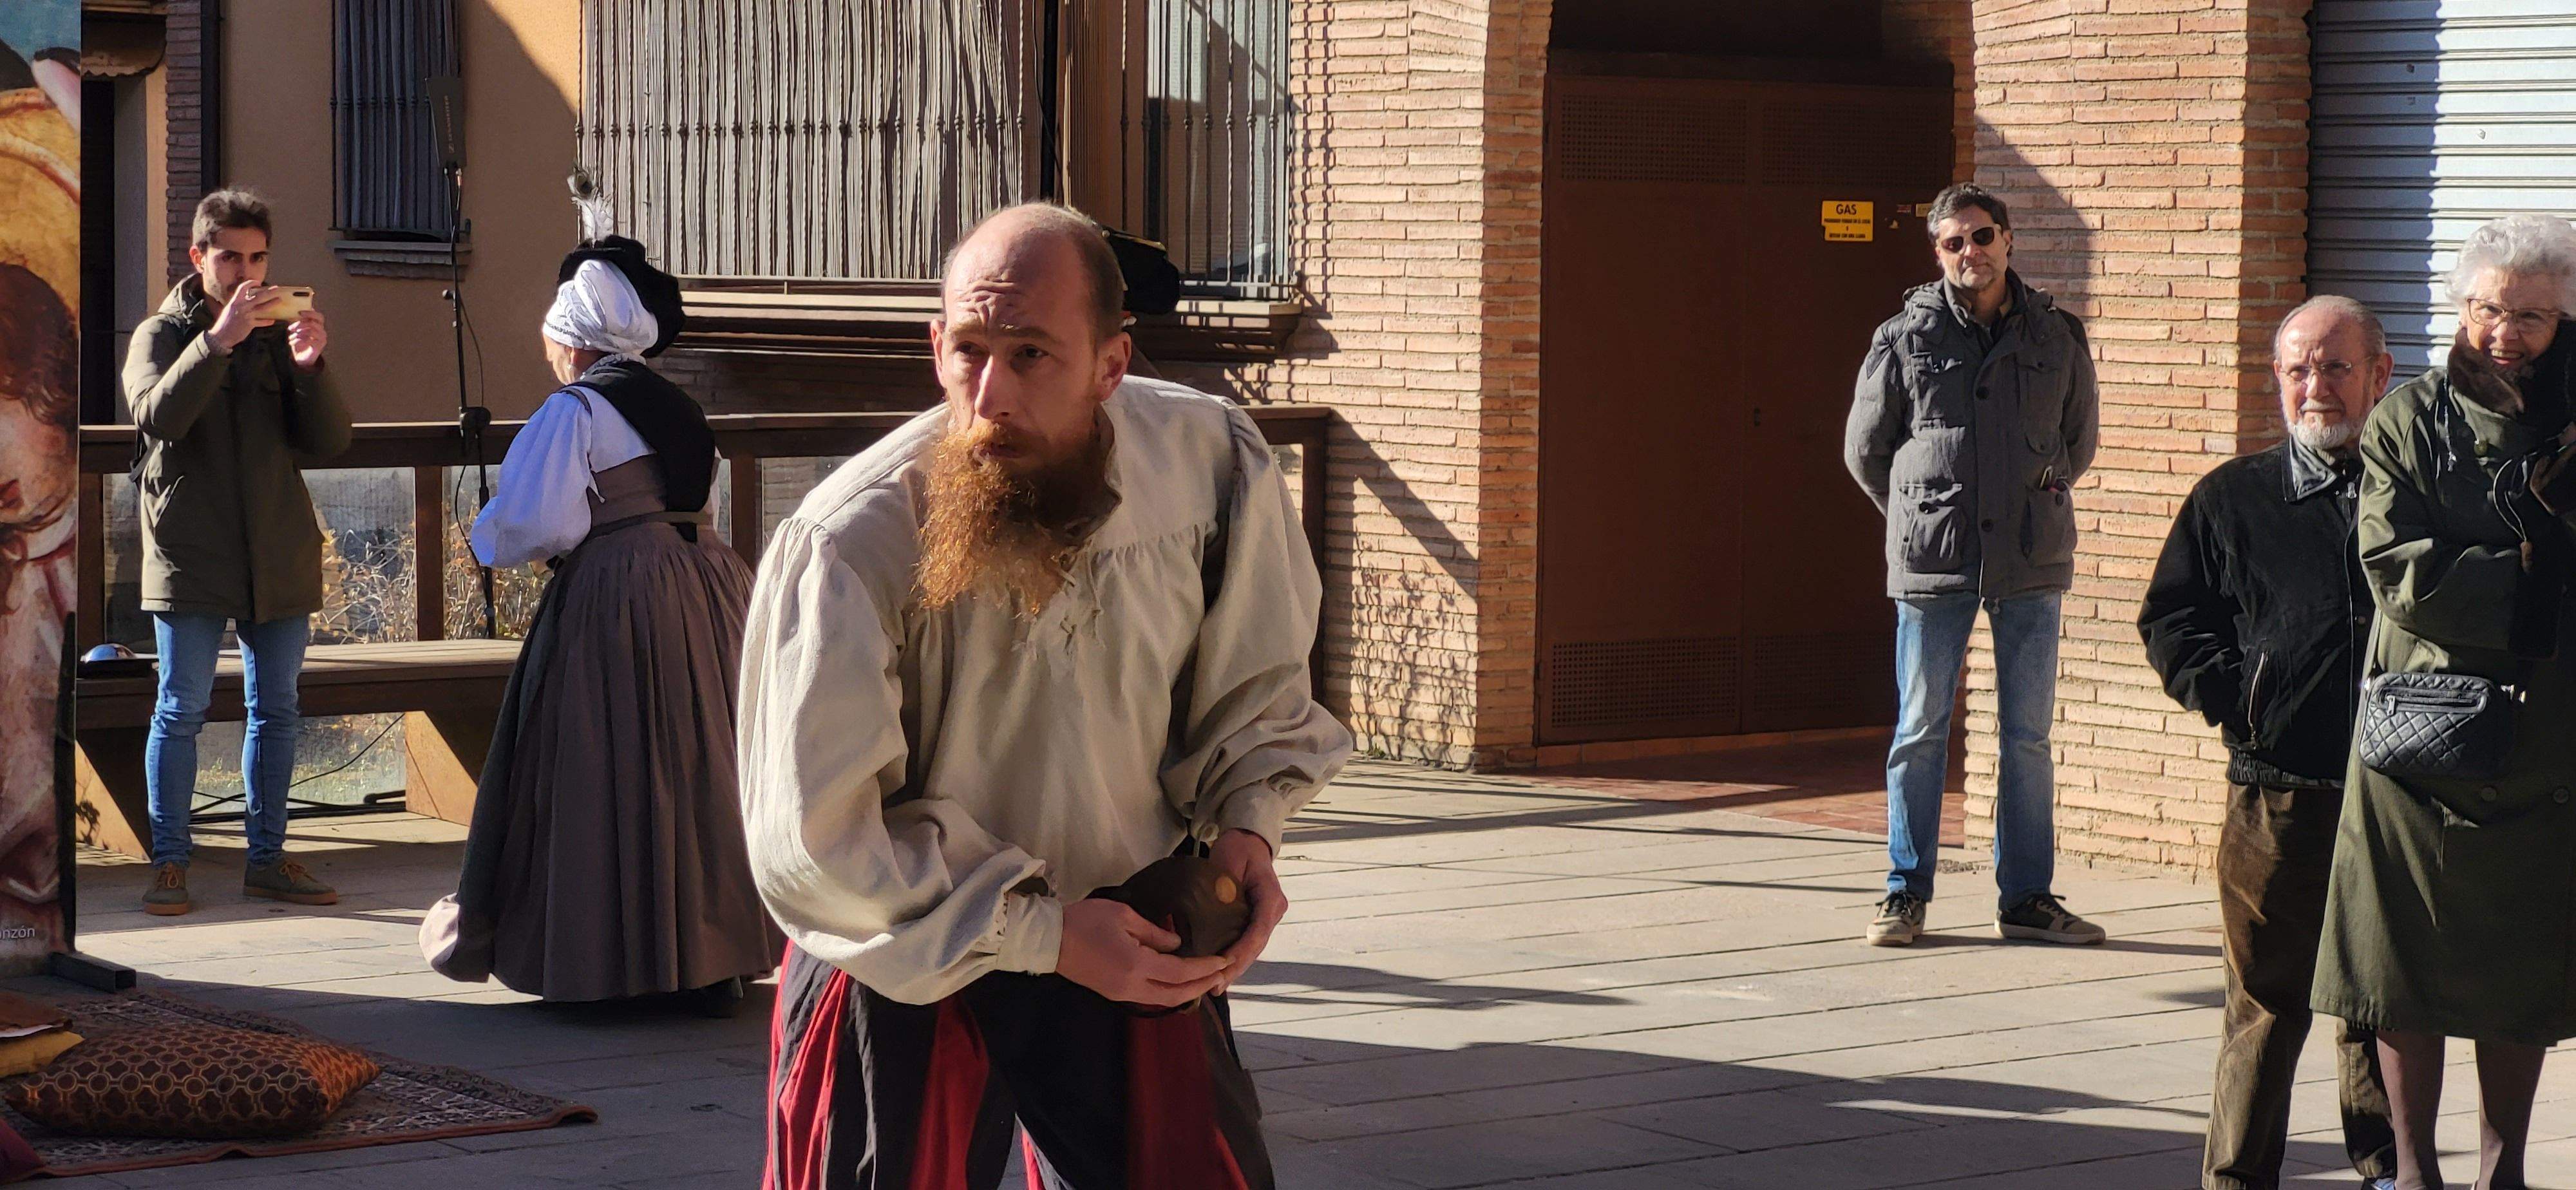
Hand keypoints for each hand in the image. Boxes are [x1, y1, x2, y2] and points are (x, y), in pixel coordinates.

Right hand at [207, 282, 272, 351]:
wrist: (221, 335)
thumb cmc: (225, 322)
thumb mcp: (230, 309)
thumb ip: (238, 304)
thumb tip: (246, 300)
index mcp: (235, 301)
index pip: (242, 288)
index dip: (250, 283)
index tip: (258, 282)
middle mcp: (241, 306)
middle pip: (258, 296)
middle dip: (269, 292)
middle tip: (277, 289)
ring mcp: (246, 315)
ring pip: (263, 307)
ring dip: (272, 303)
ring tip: (279, 300)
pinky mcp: (250, 324)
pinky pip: (262, 322)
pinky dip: (267, 321)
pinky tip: (272, 320)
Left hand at [288, 310, 328, 370]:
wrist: (302, 357)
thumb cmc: (299, 342)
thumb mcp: (297, 330)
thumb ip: (297, 321)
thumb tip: (289, 312)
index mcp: (318, 325)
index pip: (318, 316)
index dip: (310, 313)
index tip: (299, 312)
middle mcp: (322, 331)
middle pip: (314, 322)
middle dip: (300, 323)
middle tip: (290, 328)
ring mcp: (322, 338)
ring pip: (311, 331)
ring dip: (298, 334)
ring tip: (290, 338)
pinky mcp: (319, 346)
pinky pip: (309, 340)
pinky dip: (299, 341)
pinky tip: (292, 343)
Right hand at [1056, 897, 1227, 1007]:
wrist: (1049, 939)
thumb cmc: (1085, 920)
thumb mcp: (1124, 916)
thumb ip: (1154, 932)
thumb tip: (1177, 943)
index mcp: (1137, 965)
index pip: (1181, 972)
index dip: (1205, 967)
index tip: (1224, 960)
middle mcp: (1132, 986)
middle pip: (1176, 994)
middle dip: (1202, 985)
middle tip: (1223, 974)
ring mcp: (1122, 993)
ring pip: (1164, 999)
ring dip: (1188, 991)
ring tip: (1206, 979)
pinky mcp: (1113, 994)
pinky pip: (1150, 996)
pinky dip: (1170, 991)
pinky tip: (1179, 982)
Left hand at [1209, 828, 1286, 994]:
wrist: (1248, 840)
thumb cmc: (1237, 848)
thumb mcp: (1228, 862)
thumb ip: (1223, 891)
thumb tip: (1208, 918)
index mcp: (1271, 898)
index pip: (1257, 931)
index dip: (1241, 951)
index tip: (1223, 966)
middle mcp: (1274, 910)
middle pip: (1256, 945)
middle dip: (1236, 967)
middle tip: (1215, 986)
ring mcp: (1268, 916)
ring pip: (1253, 948)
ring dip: (1235, 967)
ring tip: (1215, 986)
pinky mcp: (1258, 919)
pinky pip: (1247, 942)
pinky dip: (1235, 957)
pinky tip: (1220, 973)